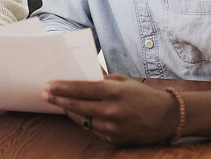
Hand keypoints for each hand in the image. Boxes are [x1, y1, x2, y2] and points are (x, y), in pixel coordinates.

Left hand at [42, 73, 179, 145]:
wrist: (166, 118)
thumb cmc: (141, 94)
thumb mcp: (122, 80)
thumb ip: (100, 78)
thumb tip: (80, 71)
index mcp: (113, 92)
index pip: (81, 89)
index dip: (62, 87)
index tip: (48, 84)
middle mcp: (112, 111)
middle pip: (76, 105)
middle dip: (58, 99)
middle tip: (44, 94)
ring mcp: (113, 127)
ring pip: (81, 119)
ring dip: (67, 110)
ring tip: (56, 102)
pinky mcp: (114, 139)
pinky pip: (92, 128)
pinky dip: (83, 120)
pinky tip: (74, 113)